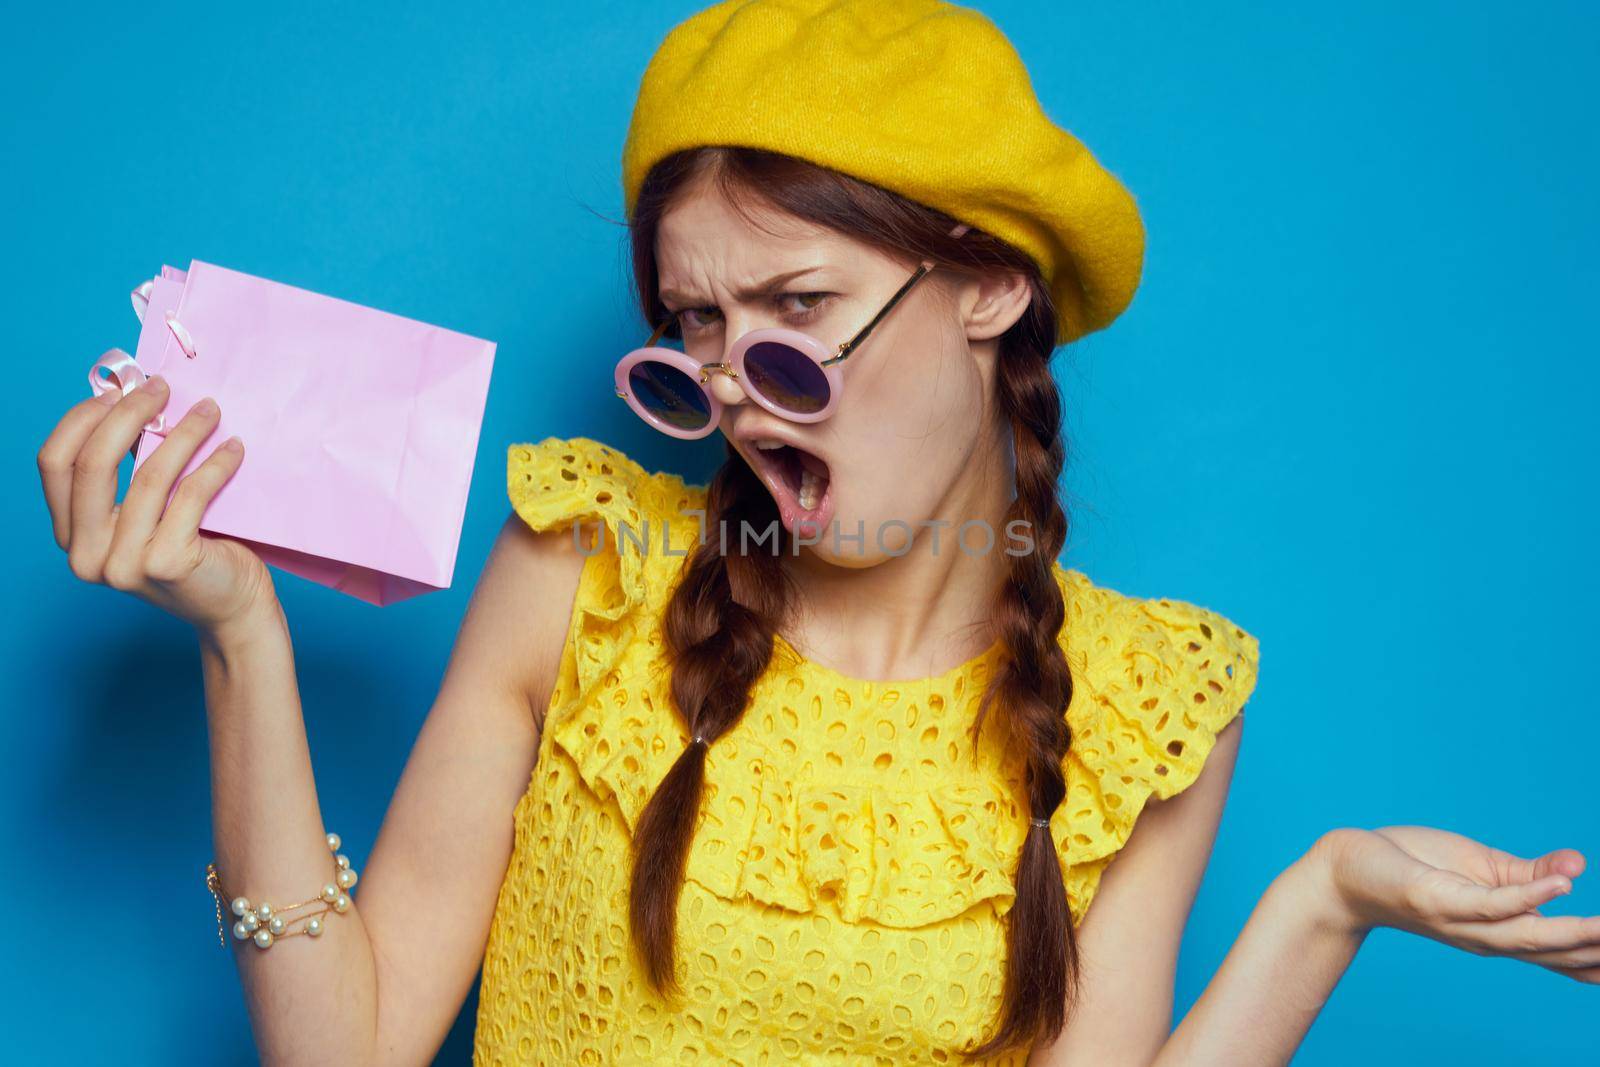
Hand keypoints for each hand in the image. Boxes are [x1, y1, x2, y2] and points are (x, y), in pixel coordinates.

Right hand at [38, 351, 275, 634]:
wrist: (234, 606)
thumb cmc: (194, 550)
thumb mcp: (147, 512)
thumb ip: (129, 472)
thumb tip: (134, 398)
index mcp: (72, 536)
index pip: (54, 463)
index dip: (84, 419)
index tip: (120, 390)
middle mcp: (86, 555)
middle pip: (92, 463)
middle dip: (128, 414)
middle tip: (162, 388)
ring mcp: (123, 564)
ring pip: (149, 475)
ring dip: (184, 432)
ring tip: (210, 411)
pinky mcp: (166, 564)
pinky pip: (192, 494)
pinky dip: (215, 464)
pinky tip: (234, 449)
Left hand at [1316, 825, 1599, 982]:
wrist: (1349, 870)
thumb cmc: (1416, 868)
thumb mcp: (1484, 868)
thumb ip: (1533, 873)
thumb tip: (1579, 867)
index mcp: (1503, 931)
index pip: (1564, 955)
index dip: (1599, 958)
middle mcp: (1488, 937)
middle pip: (1555, 954)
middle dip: (1596, 951)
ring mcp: (1464, 923)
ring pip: (1527, 936)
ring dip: (1574, 931)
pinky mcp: (1440, 901)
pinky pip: (1490, 903)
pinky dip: (1528, 896)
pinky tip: (1561, 886)